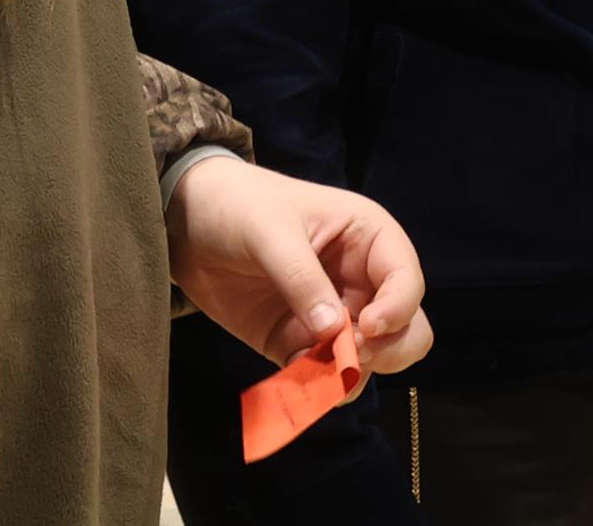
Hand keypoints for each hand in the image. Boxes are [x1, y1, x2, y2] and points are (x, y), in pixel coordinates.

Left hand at [166, 154, 431, 374]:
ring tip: (313, 372)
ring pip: (369, 362)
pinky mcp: (299, 344)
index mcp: (368, 239)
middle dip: (386, 350)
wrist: (185, 221)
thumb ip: (302, 279)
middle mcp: (361, 282)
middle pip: (407, 330)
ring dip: (348, 375)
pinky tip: (292, 382)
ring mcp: (332, 317)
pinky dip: (314, 387)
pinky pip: (323, 377)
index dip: (398, 309)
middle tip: (348, 354)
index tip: (365, 327)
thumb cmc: (237, 205)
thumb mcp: (269, 230)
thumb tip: (334, 332)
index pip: (407, 280)